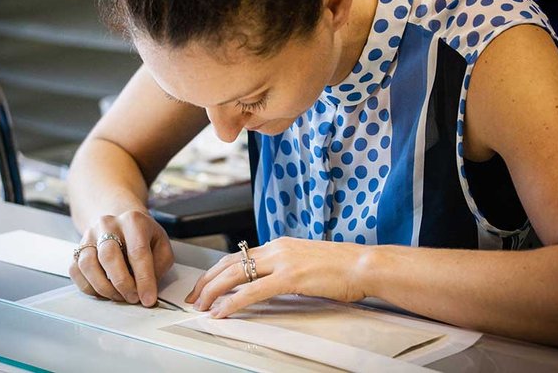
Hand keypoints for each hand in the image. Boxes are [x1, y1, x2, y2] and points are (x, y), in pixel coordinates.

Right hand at [69, 210, 173, 306]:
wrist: (123, 224)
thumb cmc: (143, 237)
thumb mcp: (161, 245)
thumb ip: (159, 264)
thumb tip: (146, 288)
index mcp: (133, 221)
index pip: (138, 251)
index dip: (144, 279)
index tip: (148, 299)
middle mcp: (108, 225)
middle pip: (109, 256)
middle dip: (122, 283)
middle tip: (133, 298)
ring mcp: (89, 235)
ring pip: (88, 265)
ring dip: (104, 287)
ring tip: (119, 296)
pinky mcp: (77, 248)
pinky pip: (76, 271)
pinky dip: (89, 287)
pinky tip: (104, 292)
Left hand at [184, 236, 371, 317]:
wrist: (363, 264)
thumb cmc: (341, 266)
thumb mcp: (306, 262)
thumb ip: (285, 268)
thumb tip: (270, 282)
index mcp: (279, 245)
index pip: (238, 256)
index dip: (217, 271)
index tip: (206, 285)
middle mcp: (276, 248)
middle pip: (230, 262)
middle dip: (207, 281)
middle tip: (194, 297)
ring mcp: (282, 261)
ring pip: (236, 274)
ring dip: (214, 291)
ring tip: (201, 306)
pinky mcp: (290, 277)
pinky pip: (253, 291)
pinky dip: (233, 302)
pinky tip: (222, 312)